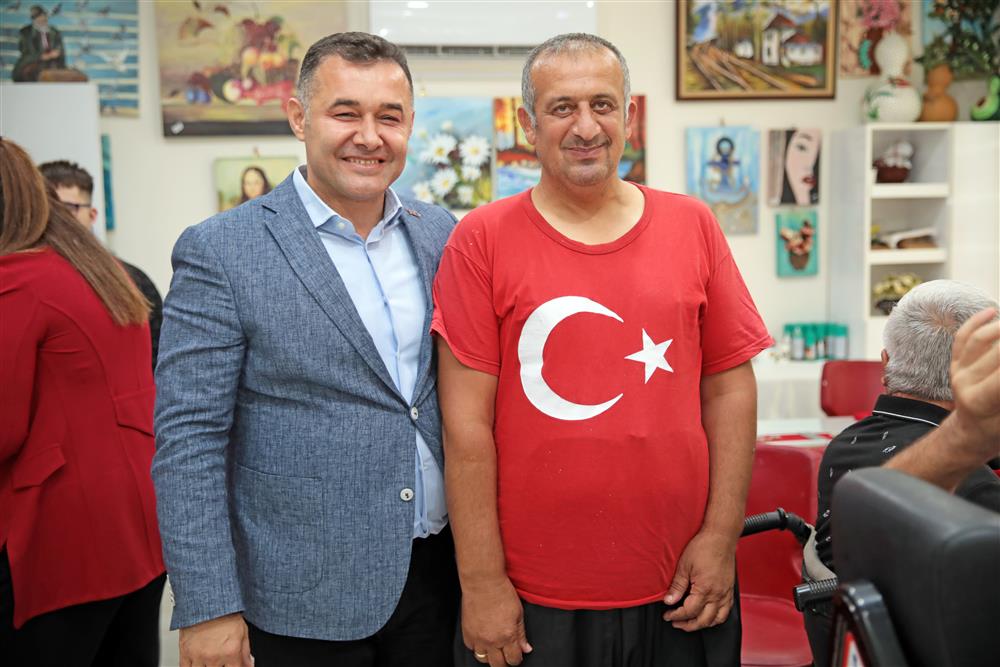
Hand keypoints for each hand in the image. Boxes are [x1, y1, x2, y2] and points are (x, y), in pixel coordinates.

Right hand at [179, 613, 251, 666]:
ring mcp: (198, 656)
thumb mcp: (242, 631)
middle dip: (220, 666)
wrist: (206, 600)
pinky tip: (197, 664)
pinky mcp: (184, 652)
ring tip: (210, 661)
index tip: (233, 664)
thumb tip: (248, 665)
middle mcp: (214, 656)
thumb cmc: (224, 613)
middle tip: (221, 661)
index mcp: (230, 652)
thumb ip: (245, 653)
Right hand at [461, 576, 531, 665]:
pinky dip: (477, 646)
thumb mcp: (518, 613)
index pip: (513, 659)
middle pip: (498, 665)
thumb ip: (521, 634)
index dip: (516, 659)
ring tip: (494, 646)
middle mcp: (492, 641)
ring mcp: (478, 638)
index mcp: (508, 636)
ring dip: (490, 655)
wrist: (483, 582)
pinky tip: (482, 638)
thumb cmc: (502, 593)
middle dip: (504, 662)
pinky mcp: (467, 633)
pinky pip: (471, 648)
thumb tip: (526, 649)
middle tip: (506, 654)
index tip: (516, 654)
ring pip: (483, 659)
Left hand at [663, 530, 736, 630]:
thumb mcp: (684, 565)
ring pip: (716, 619)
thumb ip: (677, 586)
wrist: (721, 537)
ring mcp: (726, 593)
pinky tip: (708, 615)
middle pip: (703, 620)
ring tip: (690, 622)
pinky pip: (726, 611)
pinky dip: (716, 618)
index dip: (676, 616)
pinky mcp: (730, 590)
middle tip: (676, 622)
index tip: (668, 615)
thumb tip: (669, 600)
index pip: (689, 611)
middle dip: (688, 625)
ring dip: (702, 624)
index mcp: (705, 589)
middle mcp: (718, 594)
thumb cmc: (704, 547)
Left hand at [949, 308, 999, 459]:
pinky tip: (992, 311)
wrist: (971, 433)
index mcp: (981, 400)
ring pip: (981, 338)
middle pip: (998, 350)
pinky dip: (977, 321)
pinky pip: (963, 337)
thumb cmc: (997, 428)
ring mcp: (957, 371)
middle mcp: (965, 382)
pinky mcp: (954, 363)